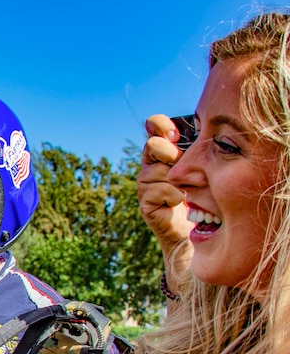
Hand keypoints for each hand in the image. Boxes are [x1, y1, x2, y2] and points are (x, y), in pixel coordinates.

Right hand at [138, 114, 192, 276]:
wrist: (200, 229)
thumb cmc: (207, 194)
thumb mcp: (205, 167)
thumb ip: (197, 151)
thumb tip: (199, 134)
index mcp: (165, 150)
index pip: (154, 126)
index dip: (160, 125)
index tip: (175, 133)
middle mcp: (151, 164)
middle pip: (153, 145)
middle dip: (170, 152)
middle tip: (182, 163)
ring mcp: (145, 184)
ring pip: (156, 170)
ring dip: (176, 179)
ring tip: (188, 190)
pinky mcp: (145, 202)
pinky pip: (158, 190)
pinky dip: (173, 196)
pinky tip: (180, 203)